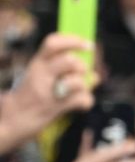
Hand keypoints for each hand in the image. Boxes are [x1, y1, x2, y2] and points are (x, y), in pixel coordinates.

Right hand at [0, 34, 97, 149]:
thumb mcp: (40, 78)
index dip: (73, 41)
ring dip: (84, 86)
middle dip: (82, 67)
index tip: (87, 45)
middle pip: (70, 61)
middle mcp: (41, 75)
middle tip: (81, 75)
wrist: (10, 120)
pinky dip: (86, 102)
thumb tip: (95, 76)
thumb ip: (64, 72)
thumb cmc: (29, 98)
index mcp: (36, 64)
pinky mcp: (55, 108)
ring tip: (79, 91)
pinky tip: (80, 104)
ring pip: (77, 81)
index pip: (52, 43)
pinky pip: (81, 100)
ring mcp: (48, 92)